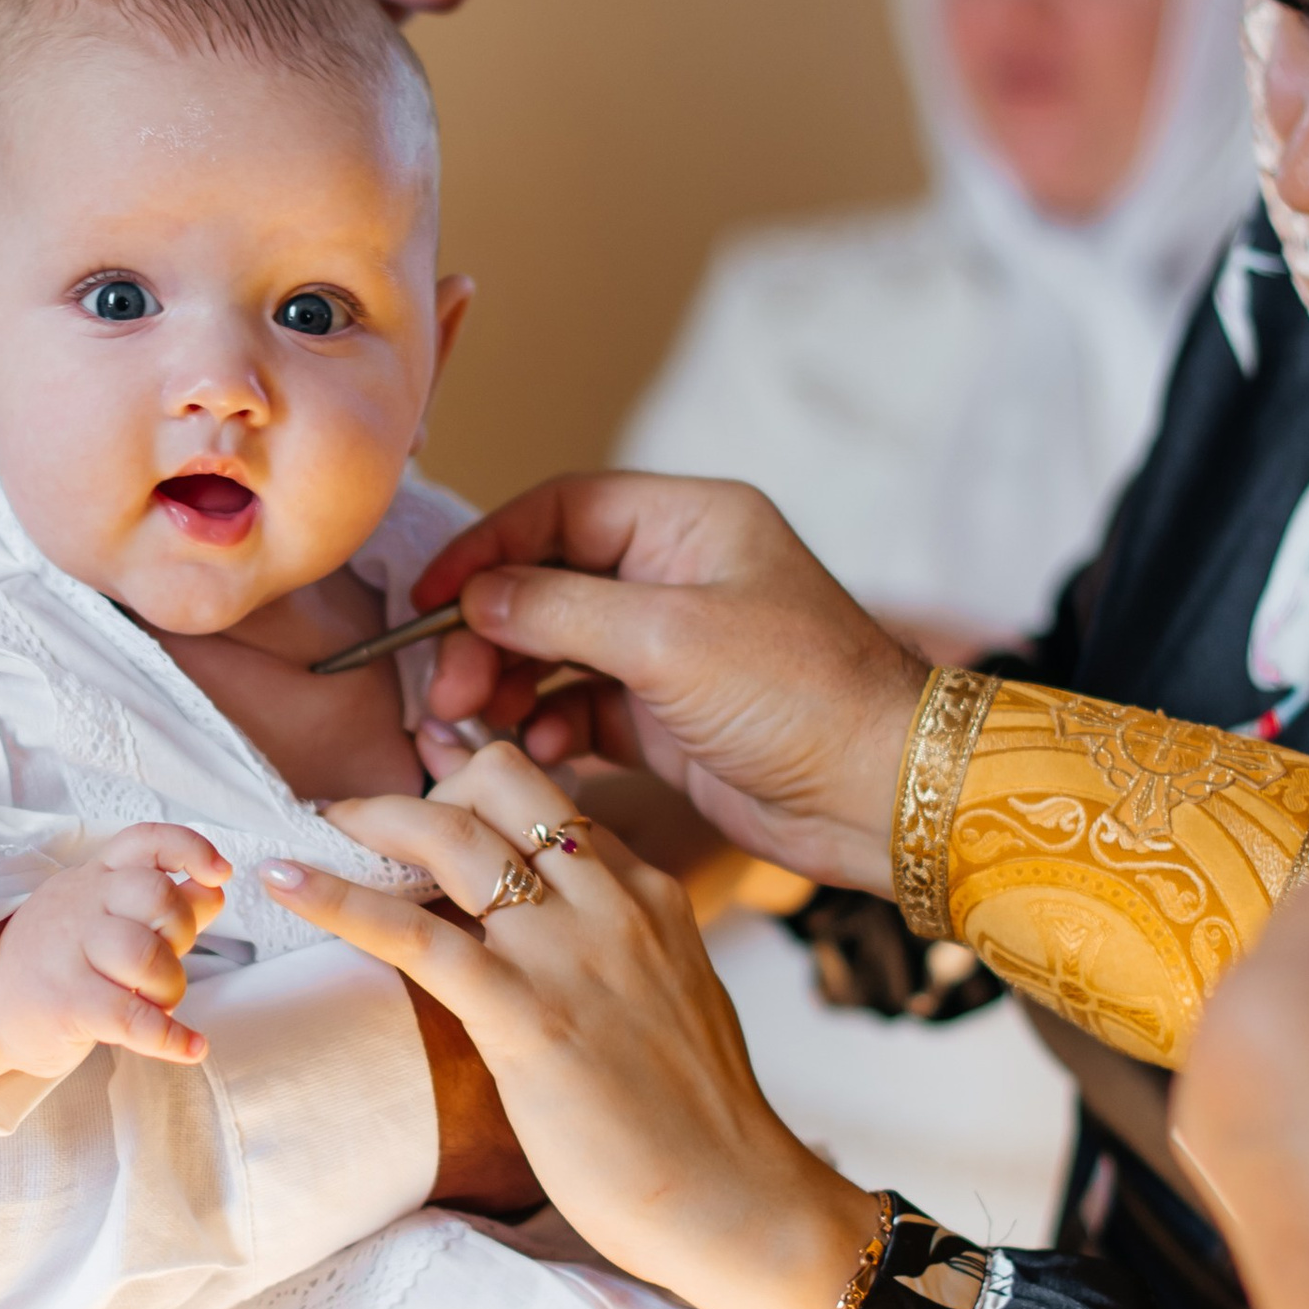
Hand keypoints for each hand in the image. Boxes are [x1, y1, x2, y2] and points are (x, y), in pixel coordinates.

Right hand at [0, 825, 226, 1083]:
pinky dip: (171, 1037)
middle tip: (166, 966)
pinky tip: (191, 1047)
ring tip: (159, 1005)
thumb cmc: (60, 963)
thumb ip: (163, 904)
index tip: (219, 873)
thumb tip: (214, 888)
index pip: (144, 841)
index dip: (189, 849)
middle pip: (156, 897)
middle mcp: (79, 903)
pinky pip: (132, 1018)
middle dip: (182, 935)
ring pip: (146, 956)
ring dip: (171, 988)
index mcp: (93, 878)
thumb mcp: (104, 920)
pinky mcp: (63, 1002)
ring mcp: (67, 951)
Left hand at [262, 735, 879, 1308]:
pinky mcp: (528, 1015)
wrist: (740, 1203)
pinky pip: (416, 933)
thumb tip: (552, 951)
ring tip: (315, 831)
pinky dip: (338, 898)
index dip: (474, 792)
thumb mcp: (667, 1000)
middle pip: (500, 784)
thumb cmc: (699, 1126)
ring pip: (453, 834)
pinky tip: (286, 882)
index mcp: (647, 894)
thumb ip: (615, 953)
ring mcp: (571, 953)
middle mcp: (612, 902)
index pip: (549, 799)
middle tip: (361, 822)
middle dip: (422, 788)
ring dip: (371, 820)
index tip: (422, 811)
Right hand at [409, 472, 928, 895]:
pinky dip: (548, 725)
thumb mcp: (670, 640)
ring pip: (556, 650)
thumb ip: (558, 611)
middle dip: (488, 633)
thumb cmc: (802, 696)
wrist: (879, 796)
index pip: (559, 512)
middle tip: (447, 686)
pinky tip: (536, 748)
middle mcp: (676, 576)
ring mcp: (670, 648)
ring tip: (471, 724)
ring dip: (508, 683)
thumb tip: (472, 597)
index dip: (486, 550)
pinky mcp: (667, 716)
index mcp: (688, 524)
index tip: (429, 599)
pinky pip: (581, 707)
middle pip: (546, 584)